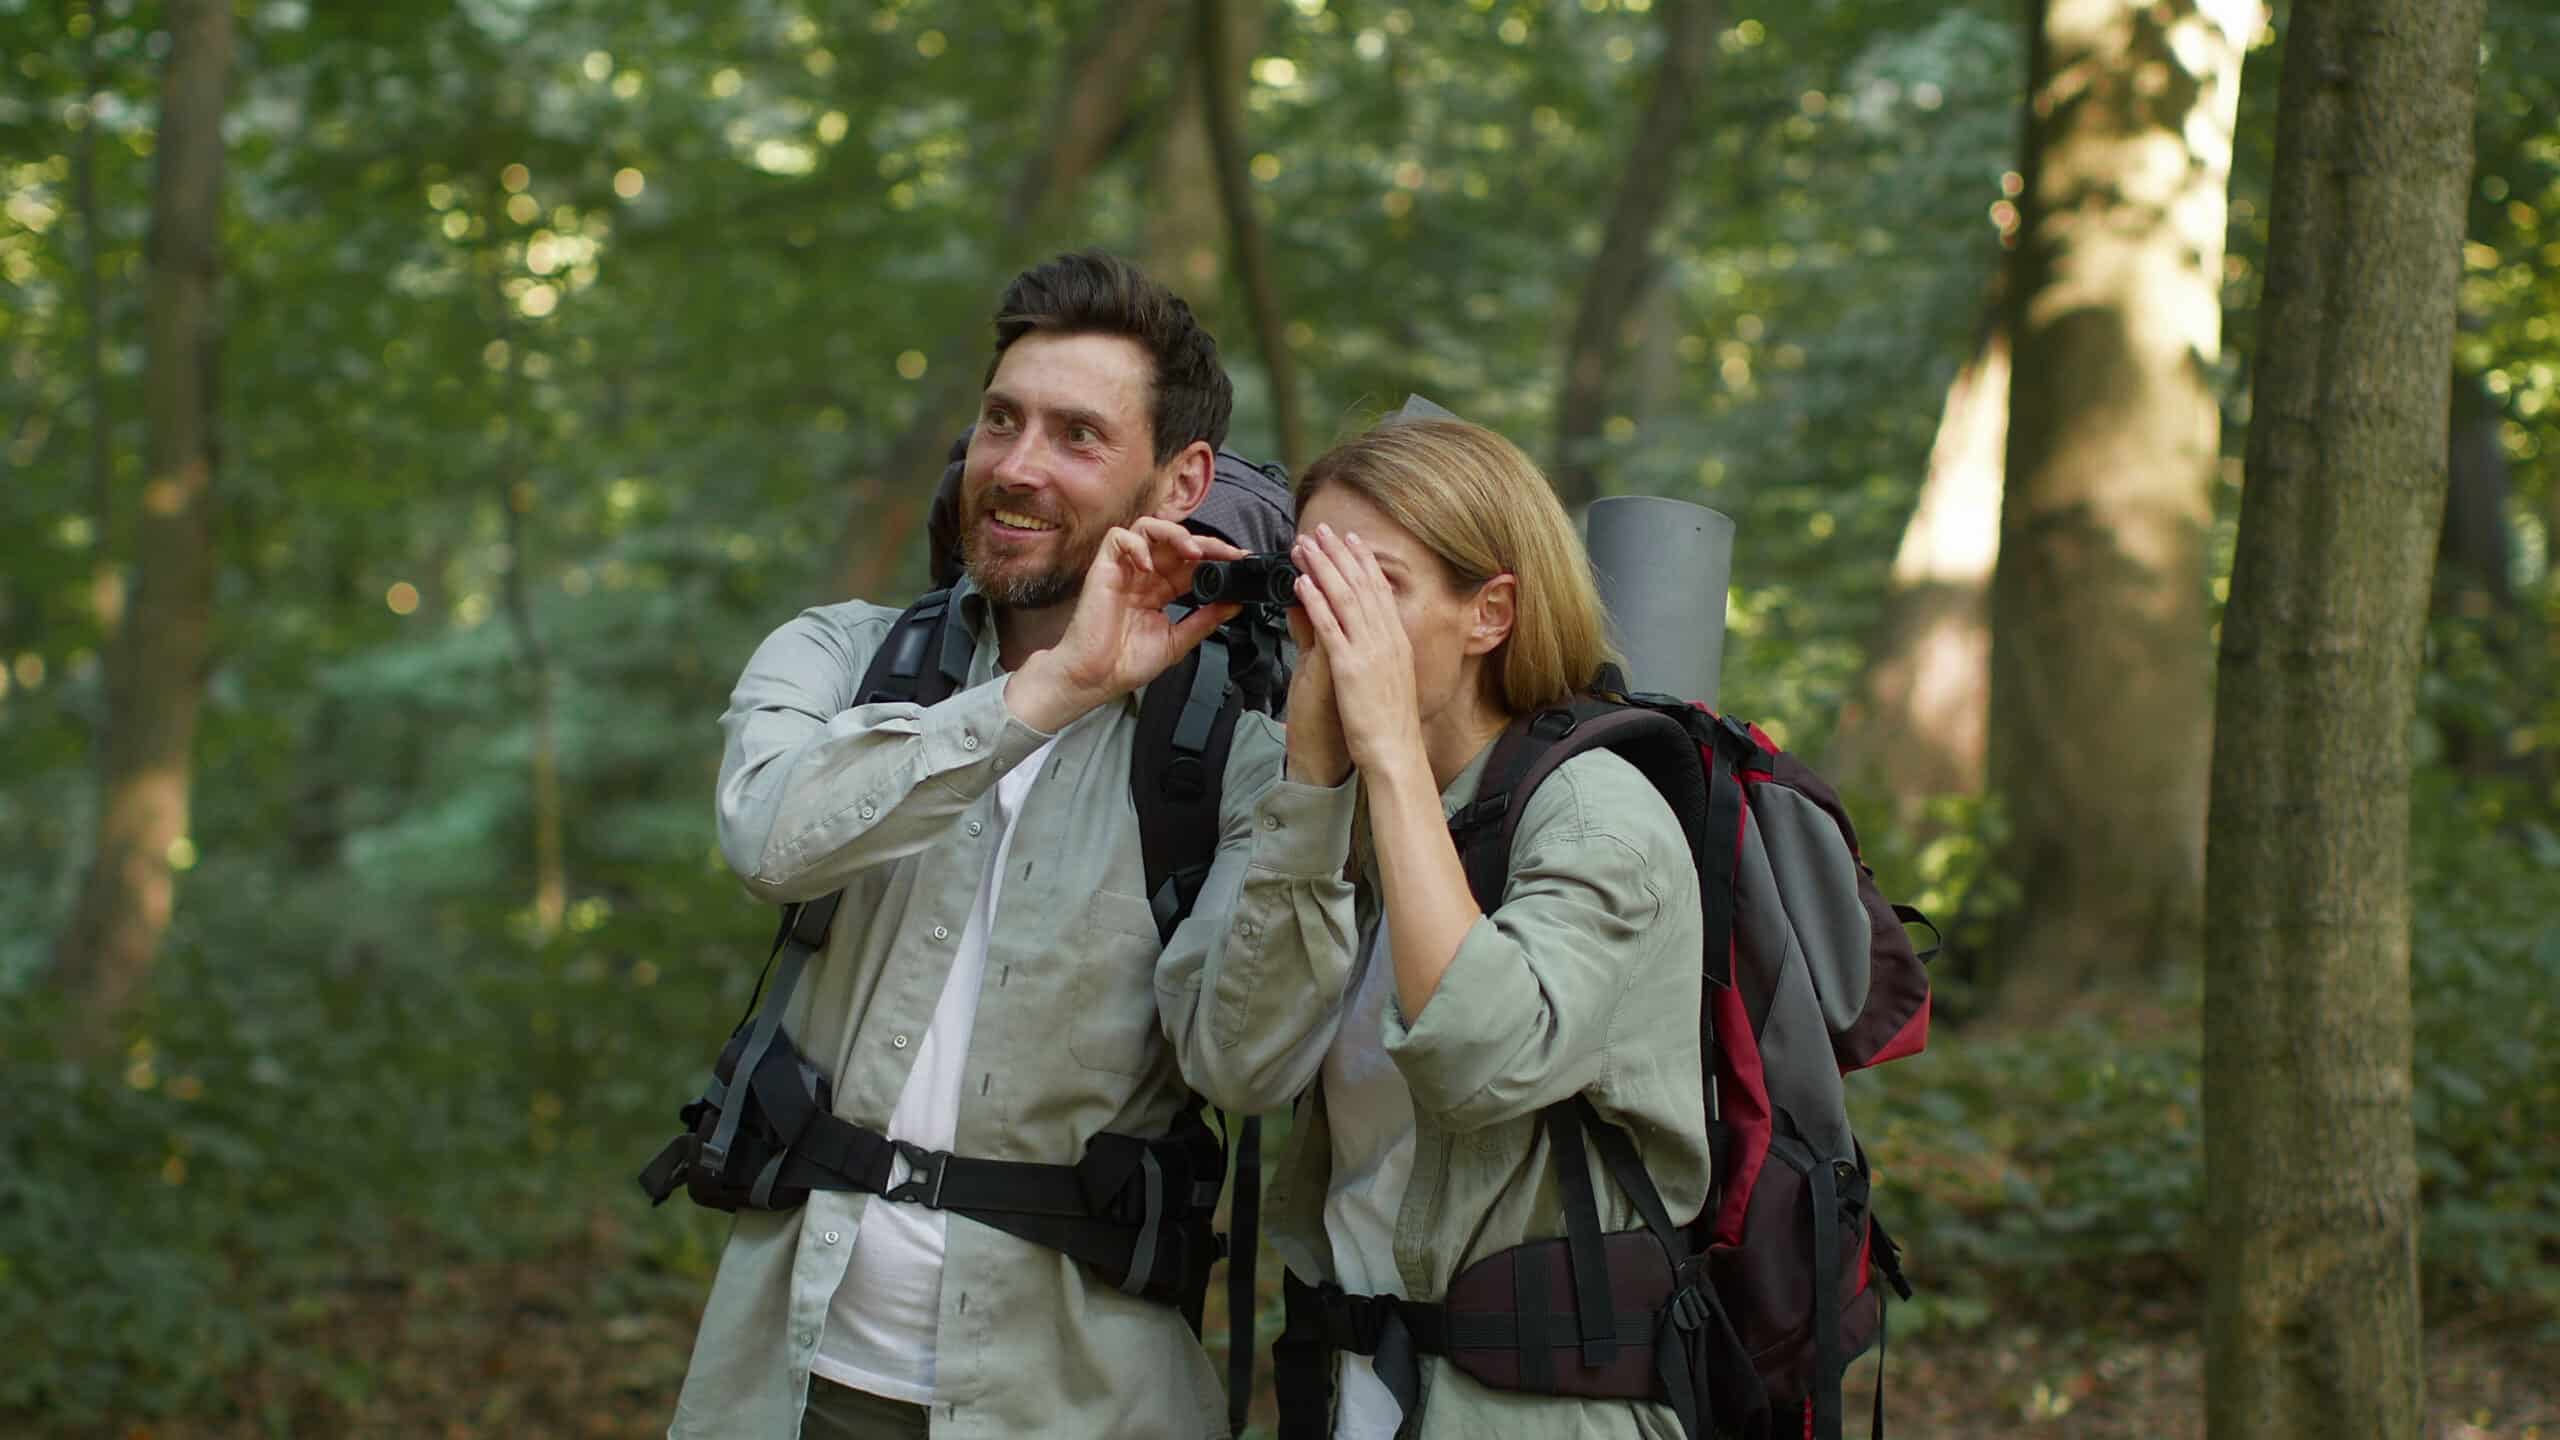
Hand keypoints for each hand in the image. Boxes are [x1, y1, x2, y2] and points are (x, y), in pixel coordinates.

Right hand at [1008, 517, 1242, 732]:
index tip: (1239, 562)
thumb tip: (1235, 604)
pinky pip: (1118, 538)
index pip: (1191, 563)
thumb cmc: (1126, 663)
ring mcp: (1124, 570)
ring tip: (1192, 553)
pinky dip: (1137, 545)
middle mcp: (1144, 575)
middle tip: (1227, 554)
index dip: (1215, 558)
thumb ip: (1204, 620)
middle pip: (1176, 542)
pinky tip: (1148, 566)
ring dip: (1174, 534)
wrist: (1095, 678)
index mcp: (1161, 590)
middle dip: (1205, 543)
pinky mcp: (1103, 569)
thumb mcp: (1177, 642)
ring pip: (1148, 528)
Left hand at [1291, 523, 1423, 776]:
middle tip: (1322, 529)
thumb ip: (1368, 650)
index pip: (1379, 591)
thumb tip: (1358, 633)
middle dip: (1339, 554)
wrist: (1395, 751)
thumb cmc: (1388, 723)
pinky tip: (1302, 584)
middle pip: (1360, 586)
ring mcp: (1368, 651)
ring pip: (1344, 598)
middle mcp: (1385, 639)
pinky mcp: (1349, 667)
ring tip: (1306, 546)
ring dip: (1322, 568)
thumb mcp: (1384, 678)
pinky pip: (1329, 627)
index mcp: (1396, 640)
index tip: (1350, 540)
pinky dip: (1315, 601)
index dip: (1363, 562)